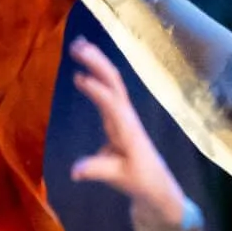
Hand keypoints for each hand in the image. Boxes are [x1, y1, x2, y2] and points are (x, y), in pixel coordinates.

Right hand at [66, 40, 189, 228]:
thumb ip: (97, 170)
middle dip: (97, 63)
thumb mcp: (119, 178)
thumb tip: (74, 171)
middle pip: (114, 83)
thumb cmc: (140, 180)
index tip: (79, 78)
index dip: (98, 91)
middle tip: (76, 47)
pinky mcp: (120, 116)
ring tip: (77, 45)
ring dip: (97, 62)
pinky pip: (109, 88)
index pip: (113, 105)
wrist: (157, 184)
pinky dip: (97, 72)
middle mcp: (126, 117)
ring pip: (112, 82)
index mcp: (127, 130)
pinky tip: (85, 62)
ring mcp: (124, 114)